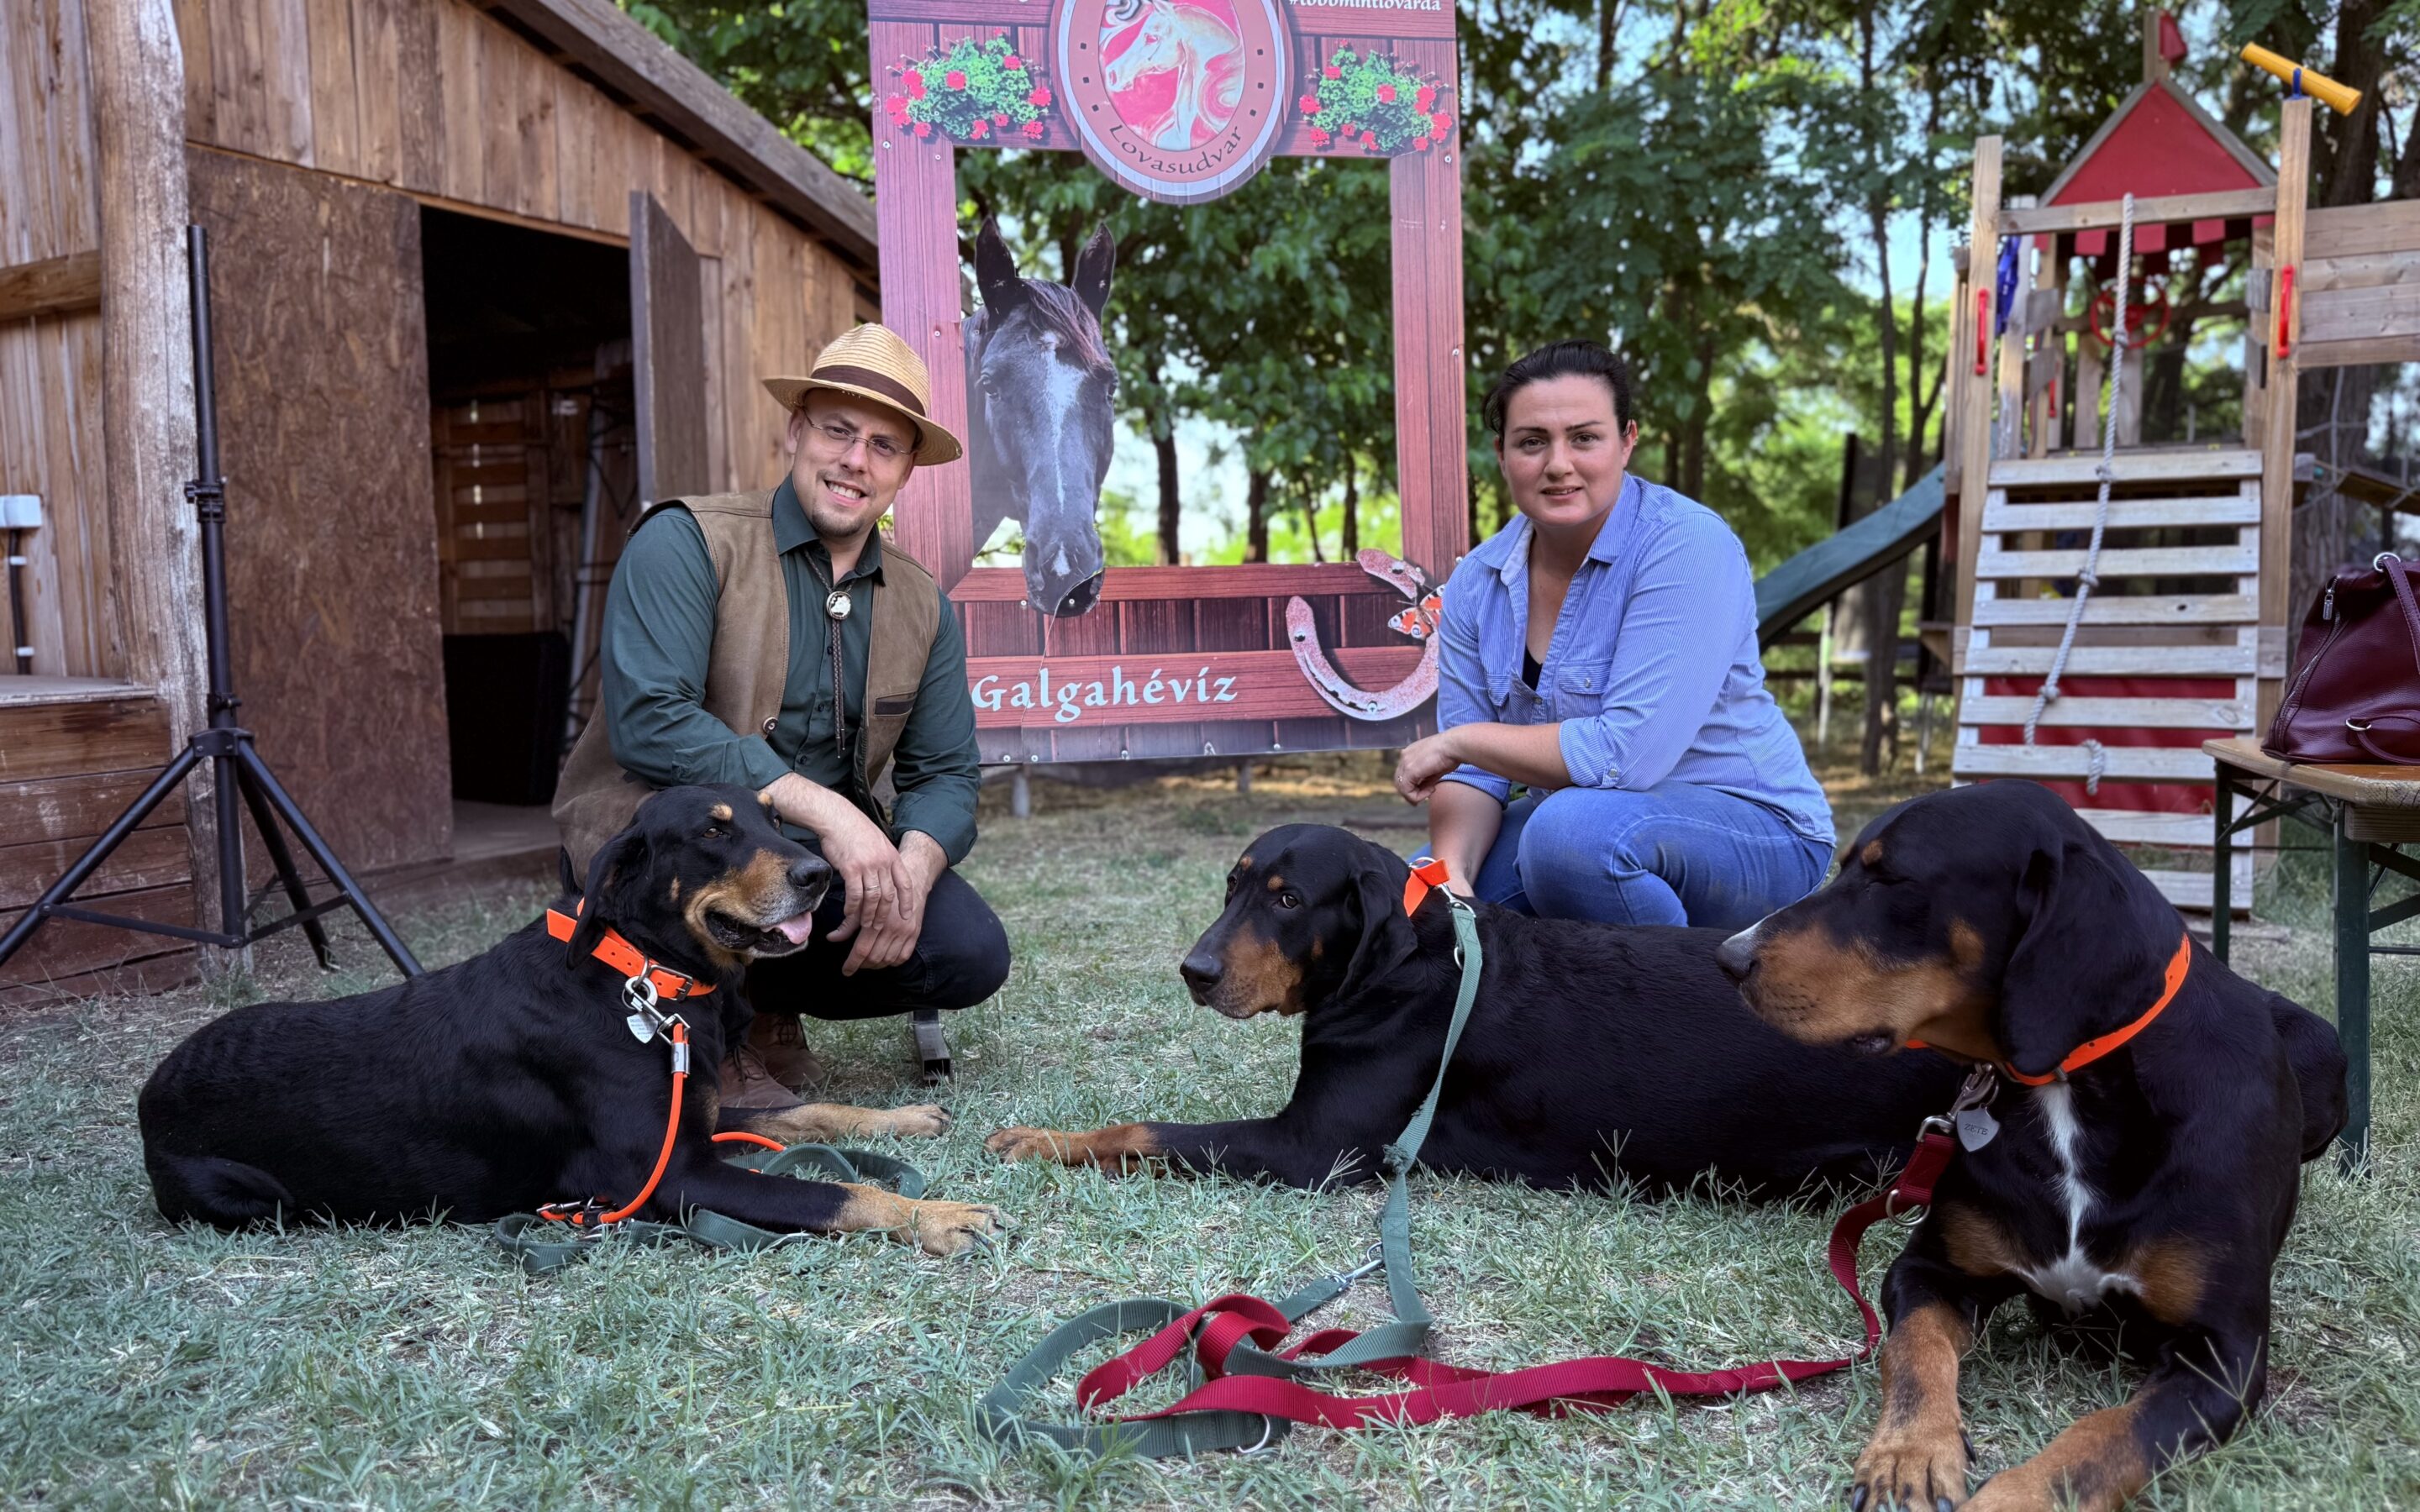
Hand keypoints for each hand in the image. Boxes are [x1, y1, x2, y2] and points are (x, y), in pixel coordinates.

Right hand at [837, 830, 943, 974]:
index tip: (907, 916)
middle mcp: (883, 862)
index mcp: (892, 856)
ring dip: (868, 915)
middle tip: (879, 927)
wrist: (836, 817)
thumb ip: (883, 858)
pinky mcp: (851, 869)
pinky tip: (848, 914)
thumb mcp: (877, 841)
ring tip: (864, 925)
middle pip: (889, 895)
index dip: (907, 902)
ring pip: (873, 898)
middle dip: (885, 915)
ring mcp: (868, 865)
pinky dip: (853, 908)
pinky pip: (855, 894)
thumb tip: (884, 874)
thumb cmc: (853, 829)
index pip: (905, 883)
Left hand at [1394, 731, 1463, 804]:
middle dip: (1411, 793)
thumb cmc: (1451, 754)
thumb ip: (1426, 779)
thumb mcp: (1435, 769)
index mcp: (1410, 753)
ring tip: (1430, 792)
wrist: (1454, 746)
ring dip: (1415, 795)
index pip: (1404, 774)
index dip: (1413, 786)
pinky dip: (1417, 796)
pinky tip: (1431, 790)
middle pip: (1399, 781)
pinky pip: (1407, 791)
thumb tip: (1424, 790)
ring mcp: (1405, 763)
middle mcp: (1404, 756)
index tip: (1429, 789)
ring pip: (1402, 787)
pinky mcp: (1410, 770)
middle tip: (1424, 797)